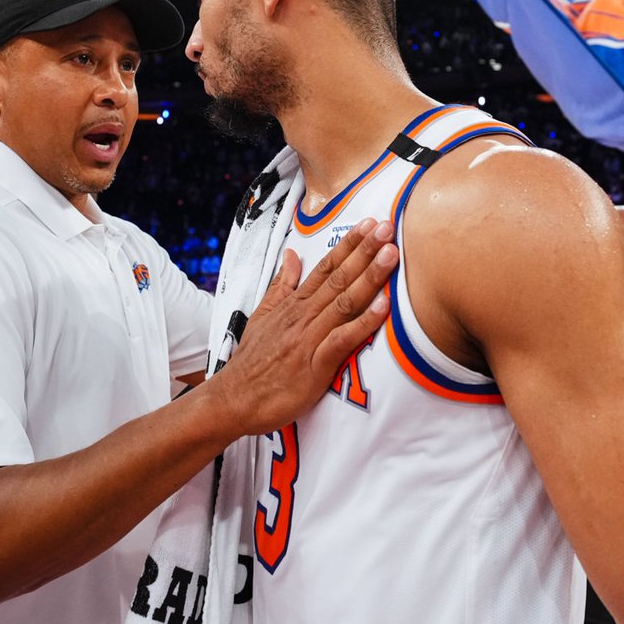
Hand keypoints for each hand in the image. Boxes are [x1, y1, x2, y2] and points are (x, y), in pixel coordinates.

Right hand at [211, 218, 397, 435]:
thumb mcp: (262, 316)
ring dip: (369, 277)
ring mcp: (308, 339)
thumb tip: (291, 255)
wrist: (233, 399)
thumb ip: (281, 285)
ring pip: (344, 302)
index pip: (325, 267)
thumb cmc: (251, 362)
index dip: (349, 245)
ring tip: (391, 255)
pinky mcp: (314, 366)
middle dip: (365, 251)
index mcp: (293, 305)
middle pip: (338, 278)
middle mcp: (302, 316)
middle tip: (388, 228)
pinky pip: (342, 340)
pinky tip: (383, 307)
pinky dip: (363, 323)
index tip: (370, 224)